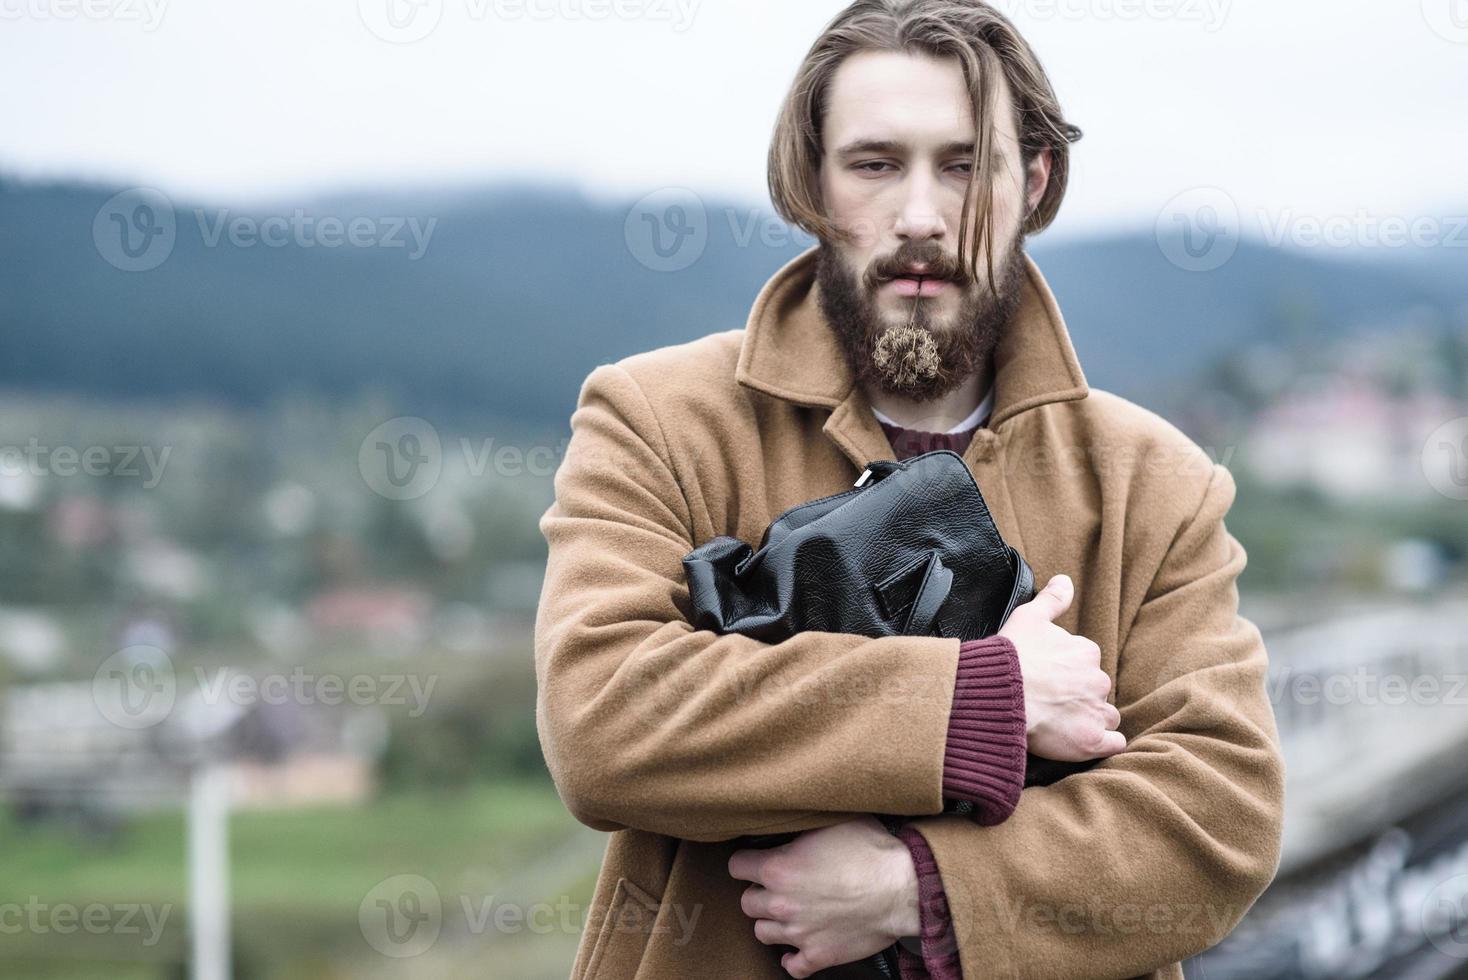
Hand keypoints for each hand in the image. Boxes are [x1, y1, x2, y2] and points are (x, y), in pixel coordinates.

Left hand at [728, 815, 918, 977]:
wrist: (904, 888)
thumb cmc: (871, 851)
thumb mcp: (831, 822)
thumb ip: (801, 825)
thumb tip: (790, 814)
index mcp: (779, 868)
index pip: (736, 867)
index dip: (746, 862)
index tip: (755, 861)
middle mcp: (782, 903)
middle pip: (747, 903)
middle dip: (759, 893)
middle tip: (777, 886)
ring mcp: (799, 933)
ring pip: (762, 933)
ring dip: (772, 922)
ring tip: (788, 912)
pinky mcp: (819, 955)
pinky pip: (792, 966)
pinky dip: (792, 958)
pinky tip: (798, 947)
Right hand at [1000, 573, 1125, 761]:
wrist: (999, 693)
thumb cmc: (1011, 655)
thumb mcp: (1028, 617)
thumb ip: (1052, 599)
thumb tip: (1065, 580)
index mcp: (1086, 652)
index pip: (1086, 664)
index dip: (1067, 673)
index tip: (1048, 679)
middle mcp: (1098, 680)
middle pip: (1096, 690)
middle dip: (1079, 696)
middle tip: (1051, 702)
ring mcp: (1096, 711)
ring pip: (1106, 715)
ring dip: (1091, 719)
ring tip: (1062, 724)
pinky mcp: (1091, 740)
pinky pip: (1113, 742)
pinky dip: (1103, 742)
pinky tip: (1084, 741)